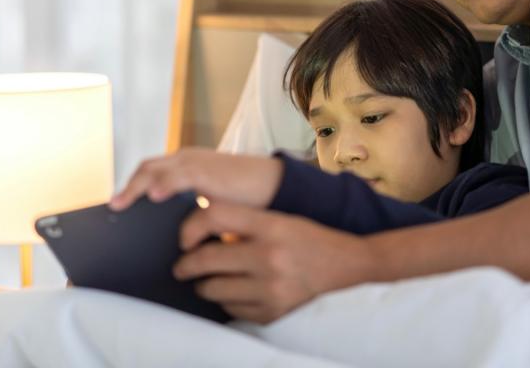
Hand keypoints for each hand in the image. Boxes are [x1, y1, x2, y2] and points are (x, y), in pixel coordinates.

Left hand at [109, 147, 283, 210]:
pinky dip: (164, 183)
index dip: (132, 188)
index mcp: (186, 168)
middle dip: (128, 189)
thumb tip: (170, 236)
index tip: (116, 206)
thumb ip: (189, 213)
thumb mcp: (210, 206)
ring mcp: (195, 163)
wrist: (276, 187)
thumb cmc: (246, 200)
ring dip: (136, 187)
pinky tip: (154, 196)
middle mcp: (186, 160)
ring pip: (155, 170)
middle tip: (113, 208)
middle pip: (146, 170)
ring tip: (121, 204)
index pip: (150, 173)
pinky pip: (179, 174)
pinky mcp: (207, 169)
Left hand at [173, 202, 375, 323]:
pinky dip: (225, 302)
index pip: (214, 217)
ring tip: (204, 281)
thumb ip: (243, 222)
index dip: (190, 227)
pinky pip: (231, 309)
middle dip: (186, 265)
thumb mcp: (278, 219)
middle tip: (181, 267)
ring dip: (202, 285)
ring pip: (213, 289)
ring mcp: (271, 288)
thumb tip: (198, 232)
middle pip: (206, 259)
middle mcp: (269, 256)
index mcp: (270, 225)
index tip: (184, 239)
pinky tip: (230, 293)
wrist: (348, 265)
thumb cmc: (307, 238)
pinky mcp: (273, 312)